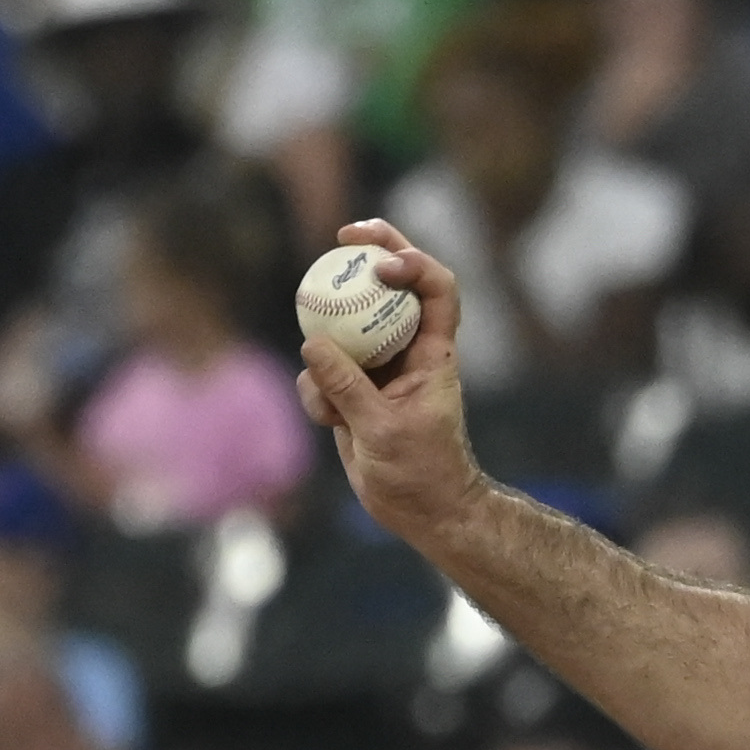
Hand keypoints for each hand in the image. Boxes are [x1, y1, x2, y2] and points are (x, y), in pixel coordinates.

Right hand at [296, 220, 490, 552]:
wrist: (423, 512)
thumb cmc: (423, 474)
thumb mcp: (383, 431)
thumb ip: (347, 387)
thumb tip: (312, 343)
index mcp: (433, 353)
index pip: (437, 290)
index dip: (414, 264)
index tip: (381, 263)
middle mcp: (407, 351)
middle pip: (391, 286)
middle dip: (370, 255)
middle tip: (341, 236)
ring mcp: (378, 367)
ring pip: (344, 331)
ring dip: (325, 358)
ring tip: (334, 407)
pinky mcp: (353, 390)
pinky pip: (322, 372)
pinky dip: (317, 392)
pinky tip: (328, 422)